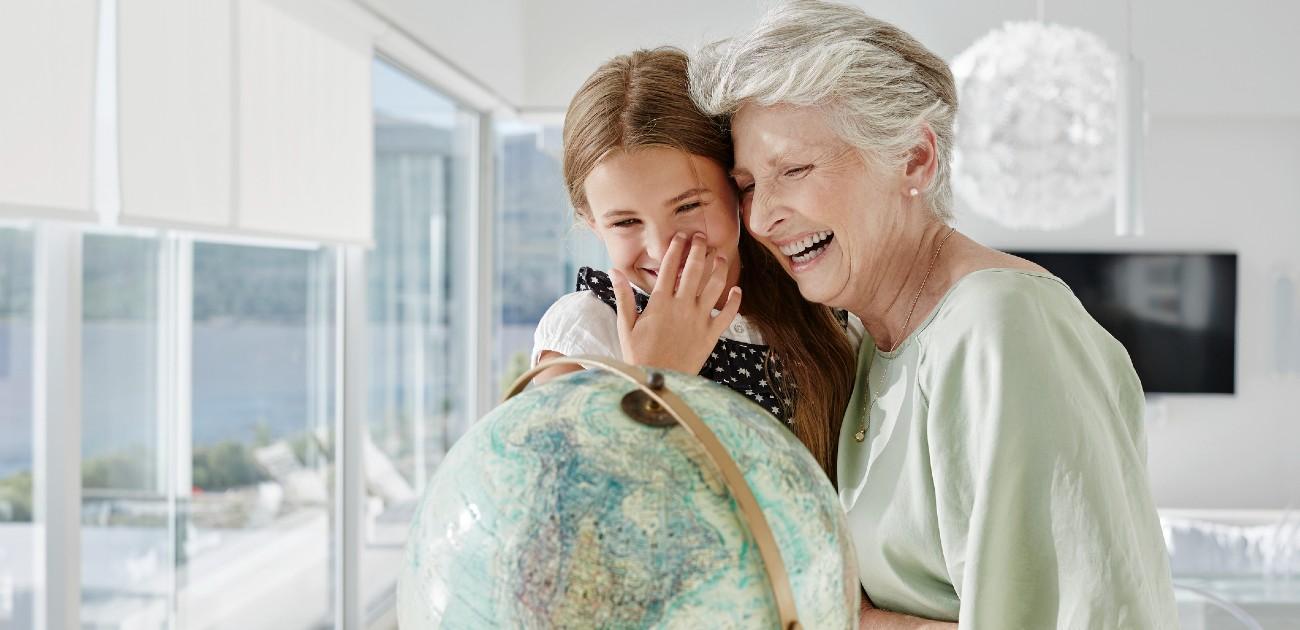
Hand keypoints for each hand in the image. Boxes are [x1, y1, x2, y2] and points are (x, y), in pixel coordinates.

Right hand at [611, 232, 741, 373]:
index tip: (680, 235)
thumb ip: (623, 297)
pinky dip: (734, 301)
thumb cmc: (638, 356)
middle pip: (694, 271)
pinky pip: (727, 315)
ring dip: (719, 269)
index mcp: (660, 303)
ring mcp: (698, 321)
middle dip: (698, 250)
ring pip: (714, 287)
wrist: (656, 381)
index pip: (669, 268)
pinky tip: (736, 289)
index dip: (676, 249)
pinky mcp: (710, 336)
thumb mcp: (625, 326)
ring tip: (720, 256)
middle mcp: (681, 307)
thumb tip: (615, 271)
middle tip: (701, 236)